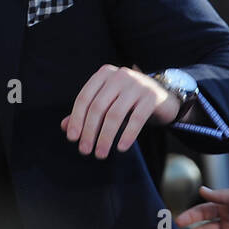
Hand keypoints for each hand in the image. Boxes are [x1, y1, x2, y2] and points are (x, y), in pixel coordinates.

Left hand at [61, 64, 179, 158]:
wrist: (163, 97)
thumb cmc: (129, 102)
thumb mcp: (107, 103)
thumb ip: (87, 112)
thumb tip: (64, 127)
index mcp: (105, 74)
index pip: (85, 97)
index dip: (76, 119)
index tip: (72, 138)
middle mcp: (120, 75)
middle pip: (98, 107)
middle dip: (90, 131)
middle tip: (85, 151)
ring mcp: (137, 84)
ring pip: (115, 114)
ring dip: (105, 137)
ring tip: (101, 153)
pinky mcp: (152, 96)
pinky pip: (136, 119)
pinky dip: (127, 135)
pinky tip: (121, 148)